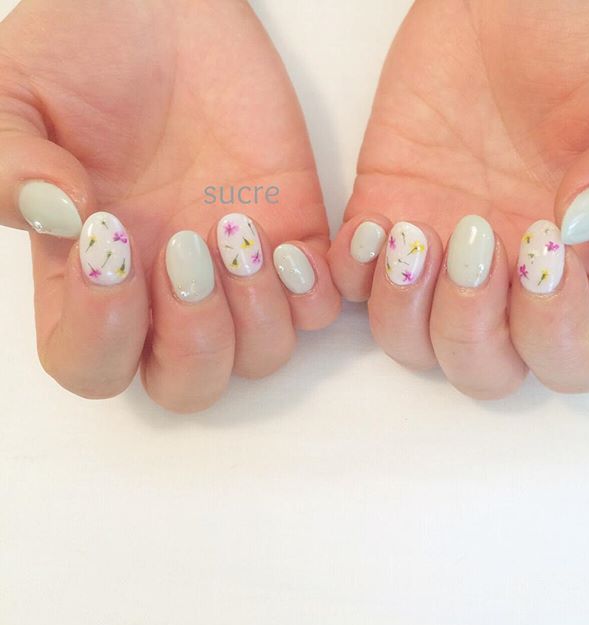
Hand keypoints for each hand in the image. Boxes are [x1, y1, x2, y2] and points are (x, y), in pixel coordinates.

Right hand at [0, 0, 338, 411]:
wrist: (163, 11)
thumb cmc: (84, 51)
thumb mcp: (16, 99)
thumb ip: (11, 165)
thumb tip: (56, 216)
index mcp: (94, 278)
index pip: (93, 365)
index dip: (101, 333)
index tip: (110, 239)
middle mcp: (167, 292)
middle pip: (189, 385)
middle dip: (193, 341)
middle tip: (184, 249)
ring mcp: (237, 272)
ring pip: (261, 356)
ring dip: (256, 315)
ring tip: (236, 230)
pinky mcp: (295, 237)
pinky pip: (319, 308)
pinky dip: (313, 296)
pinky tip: (290, 245)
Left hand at [329, 0, 588, 397]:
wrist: (513, 1)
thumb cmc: (588, 36)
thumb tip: (588, 222)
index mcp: (584, 265)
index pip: (575, 359)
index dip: (557, 335)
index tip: (542, 249)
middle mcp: (507, 279)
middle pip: (480, 369)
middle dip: (469, 328)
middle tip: (475, 240)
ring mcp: (439, 255)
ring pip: (407, 342)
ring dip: (404, 308)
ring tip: (416, 232)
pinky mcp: (386, 217)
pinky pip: (351, 285)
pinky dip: (352, 272)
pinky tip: (375, 224)